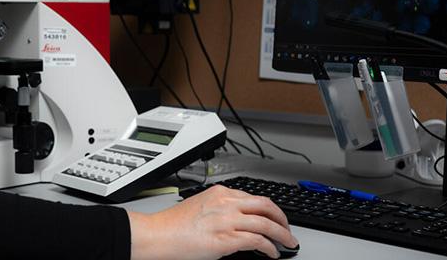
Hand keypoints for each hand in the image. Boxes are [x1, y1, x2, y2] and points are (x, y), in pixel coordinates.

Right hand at [128, 185, 298, 259]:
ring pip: (267, 224)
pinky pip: (258, 242)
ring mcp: (228, 221)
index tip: (276, 217)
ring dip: (282, 235)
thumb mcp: (201, 206)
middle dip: (283, 219)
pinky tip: (272, 253)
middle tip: (288, 230)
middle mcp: (227, 204)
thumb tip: (237, 221)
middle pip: (266, 206)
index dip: (270, 209)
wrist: (158, 234)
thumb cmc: (173, 225)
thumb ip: (220, 208)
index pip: (255, 198)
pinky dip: (269, 248)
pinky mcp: (226, 239)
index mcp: (221, 193)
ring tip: (288, 243)